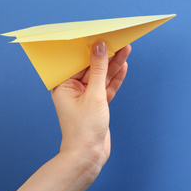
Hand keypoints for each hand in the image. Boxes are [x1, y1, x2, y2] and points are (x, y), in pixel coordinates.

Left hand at [51, 42, 130, 167]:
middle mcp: (73, 89)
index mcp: (64, 85)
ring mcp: (86, 97)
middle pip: (92, 67)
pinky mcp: (97, 104)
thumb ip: (99, 69)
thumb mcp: (94, 94)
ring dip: (113, 65)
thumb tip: (100, 47)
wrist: (89, 155)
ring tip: (126, 49)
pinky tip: (123, 66)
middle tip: (118, 40)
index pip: (78, 61)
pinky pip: (106, 87)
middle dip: (106, 55)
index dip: (90, 49)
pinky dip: (115, 78)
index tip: (102, 36)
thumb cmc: (85, 128)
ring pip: (102, 77)